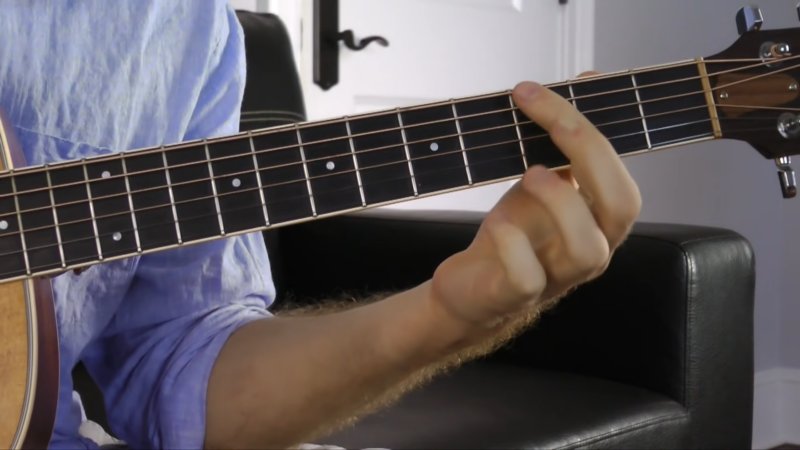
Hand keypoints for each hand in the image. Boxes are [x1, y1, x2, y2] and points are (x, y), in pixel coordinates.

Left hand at [429, 73, 640, 326]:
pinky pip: (527, 277)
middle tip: (543, 119)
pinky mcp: (517, 296)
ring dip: (560, 201)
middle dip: (587, 153)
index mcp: (599, 220)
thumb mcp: (538, 183)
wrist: (471, 290)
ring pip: (587, 250)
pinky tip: (496, 223)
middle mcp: (591, 249)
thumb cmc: (512, 238)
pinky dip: (511, 244)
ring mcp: (558, 277)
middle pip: (621, 207)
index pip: (619, 174)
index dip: (589, 130)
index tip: (539, 94)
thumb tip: (585, 80)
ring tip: (529, 174)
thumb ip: (562, 143)